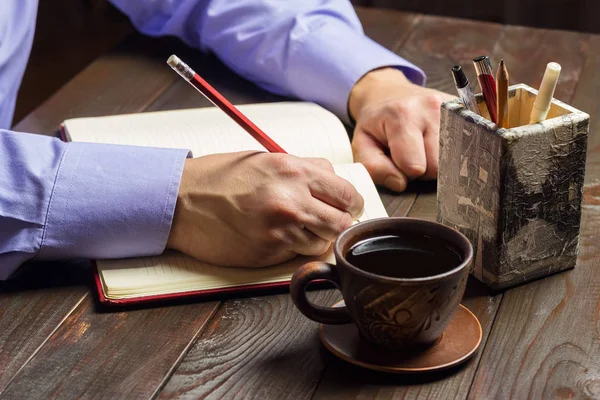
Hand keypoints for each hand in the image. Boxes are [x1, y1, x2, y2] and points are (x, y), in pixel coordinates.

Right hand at [166, 151, 363, 266]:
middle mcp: (291, 200)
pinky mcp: (268, 253)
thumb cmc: (220, 178)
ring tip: (297, 228)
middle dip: (339, 223)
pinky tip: (278, 237)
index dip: (350, 202)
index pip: (346, 192)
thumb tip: (333, 183)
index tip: (347, 206)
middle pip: (342, 222)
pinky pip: (298, 255)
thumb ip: (305, 170)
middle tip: (328, 221)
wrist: (181, 201)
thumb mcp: (266, 160)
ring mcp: (280, 230)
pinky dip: (295, 249)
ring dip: (316, 238)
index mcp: (293, 171)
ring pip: (323, 242)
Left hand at [349, 67, 455, 191]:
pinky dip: (452, 151)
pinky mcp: (466, 110)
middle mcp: (432, 108)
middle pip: (438, 166)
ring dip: (438, 161)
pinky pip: (466, 146)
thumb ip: (374, 168)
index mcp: (402, 116)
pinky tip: (437, 141)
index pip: (415, 167)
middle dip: (423, 169)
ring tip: (423, 147)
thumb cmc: (376, 122)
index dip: (405, 172)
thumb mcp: (362, 144)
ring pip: (454, 159)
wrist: (390, 93)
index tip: (397, 159)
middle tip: (411, 154)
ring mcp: (453, 108)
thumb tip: (400, 183)